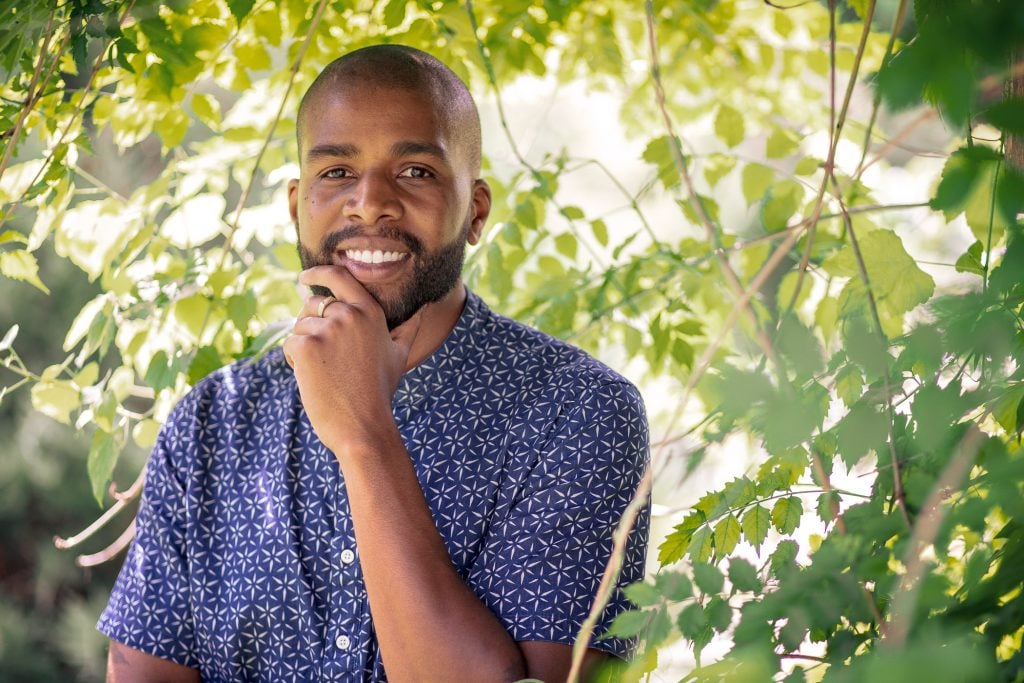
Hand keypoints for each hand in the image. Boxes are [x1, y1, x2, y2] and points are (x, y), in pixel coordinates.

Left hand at [282, 265, 423, 453]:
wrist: (363, 425)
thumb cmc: (380, 391)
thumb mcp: (399, 355)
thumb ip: (408, 328)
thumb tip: (424, 309)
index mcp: (370, 311)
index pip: (339, 277)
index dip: (318, 273)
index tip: (305, 277)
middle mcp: (348, 315)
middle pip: (312, 305)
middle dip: (309, 325)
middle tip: (322, 355)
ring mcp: (327, 330)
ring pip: (299, 327)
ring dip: (303, 346)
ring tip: (323, 371)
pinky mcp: (306, 347)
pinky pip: (290, 344)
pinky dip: (294, 360)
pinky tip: (312, 378)